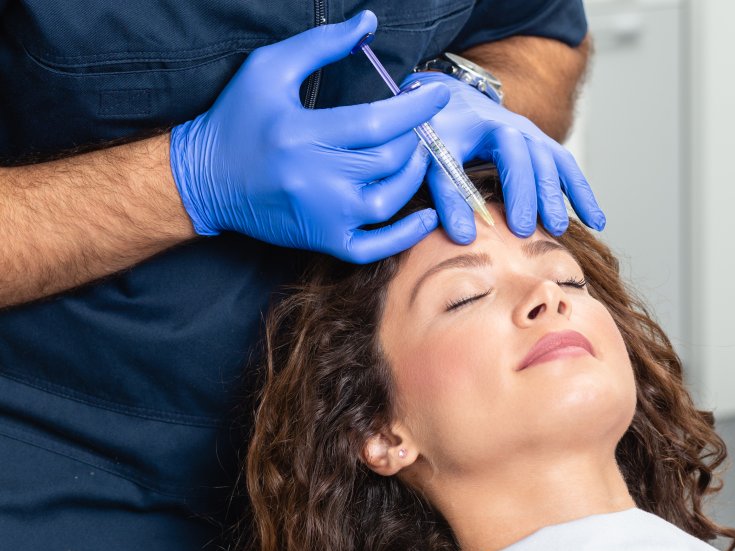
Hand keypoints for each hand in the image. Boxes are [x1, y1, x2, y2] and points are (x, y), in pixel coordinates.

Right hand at [169, 11, 450, 262]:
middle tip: (422, 120)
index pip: (378, 123)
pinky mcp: (323, 240)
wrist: (202, 180)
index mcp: (302, 133)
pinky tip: (426, 214)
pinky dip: (407, 234)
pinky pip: (377, 247)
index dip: (416, 108)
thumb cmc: (237, 119)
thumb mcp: (269, 69)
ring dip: (415, 173)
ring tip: (417, 151)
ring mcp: (322, 215)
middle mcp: (315, 179)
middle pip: (390, 159)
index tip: (436, 92)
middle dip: (417, 135)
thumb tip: (369, 23)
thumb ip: (321, 44)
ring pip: (391, 199)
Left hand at [400, 72, 604, 243]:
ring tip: (562, 230)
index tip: (512, 230)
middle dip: (539, 196)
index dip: (513, 193)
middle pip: (534, 161)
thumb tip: (463, 237)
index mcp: (488, 125)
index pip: (506, 159)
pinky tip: (595, 220)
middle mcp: (516, 127)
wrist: (456, 102)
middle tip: (541, 231)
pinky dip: (582, 193)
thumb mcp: (431, 157)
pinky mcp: (543, 148)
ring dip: (563, 196)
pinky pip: (568, 169)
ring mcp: (533, 136)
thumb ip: (446, 194)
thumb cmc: (440, 133)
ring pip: (555, 163)